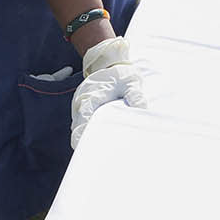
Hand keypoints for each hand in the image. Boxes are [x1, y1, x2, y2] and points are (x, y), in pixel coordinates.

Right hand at [68, 35, 145, 149]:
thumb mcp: (131, 81)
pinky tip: (96, 142)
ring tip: (94, 153)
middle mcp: (82, 102)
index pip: (83, 119)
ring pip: (78, 126)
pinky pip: (82, 122)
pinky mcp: (85, 108)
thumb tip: (141, 108)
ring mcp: (81, 105)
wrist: (110, 62)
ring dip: (84, 137)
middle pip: (77, 127)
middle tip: (93, 156)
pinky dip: (86, 131)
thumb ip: (135, 94)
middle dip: (82, 141)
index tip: (84, 147)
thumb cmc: (121, 73)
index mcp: (91, 96)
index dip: (82, 134)